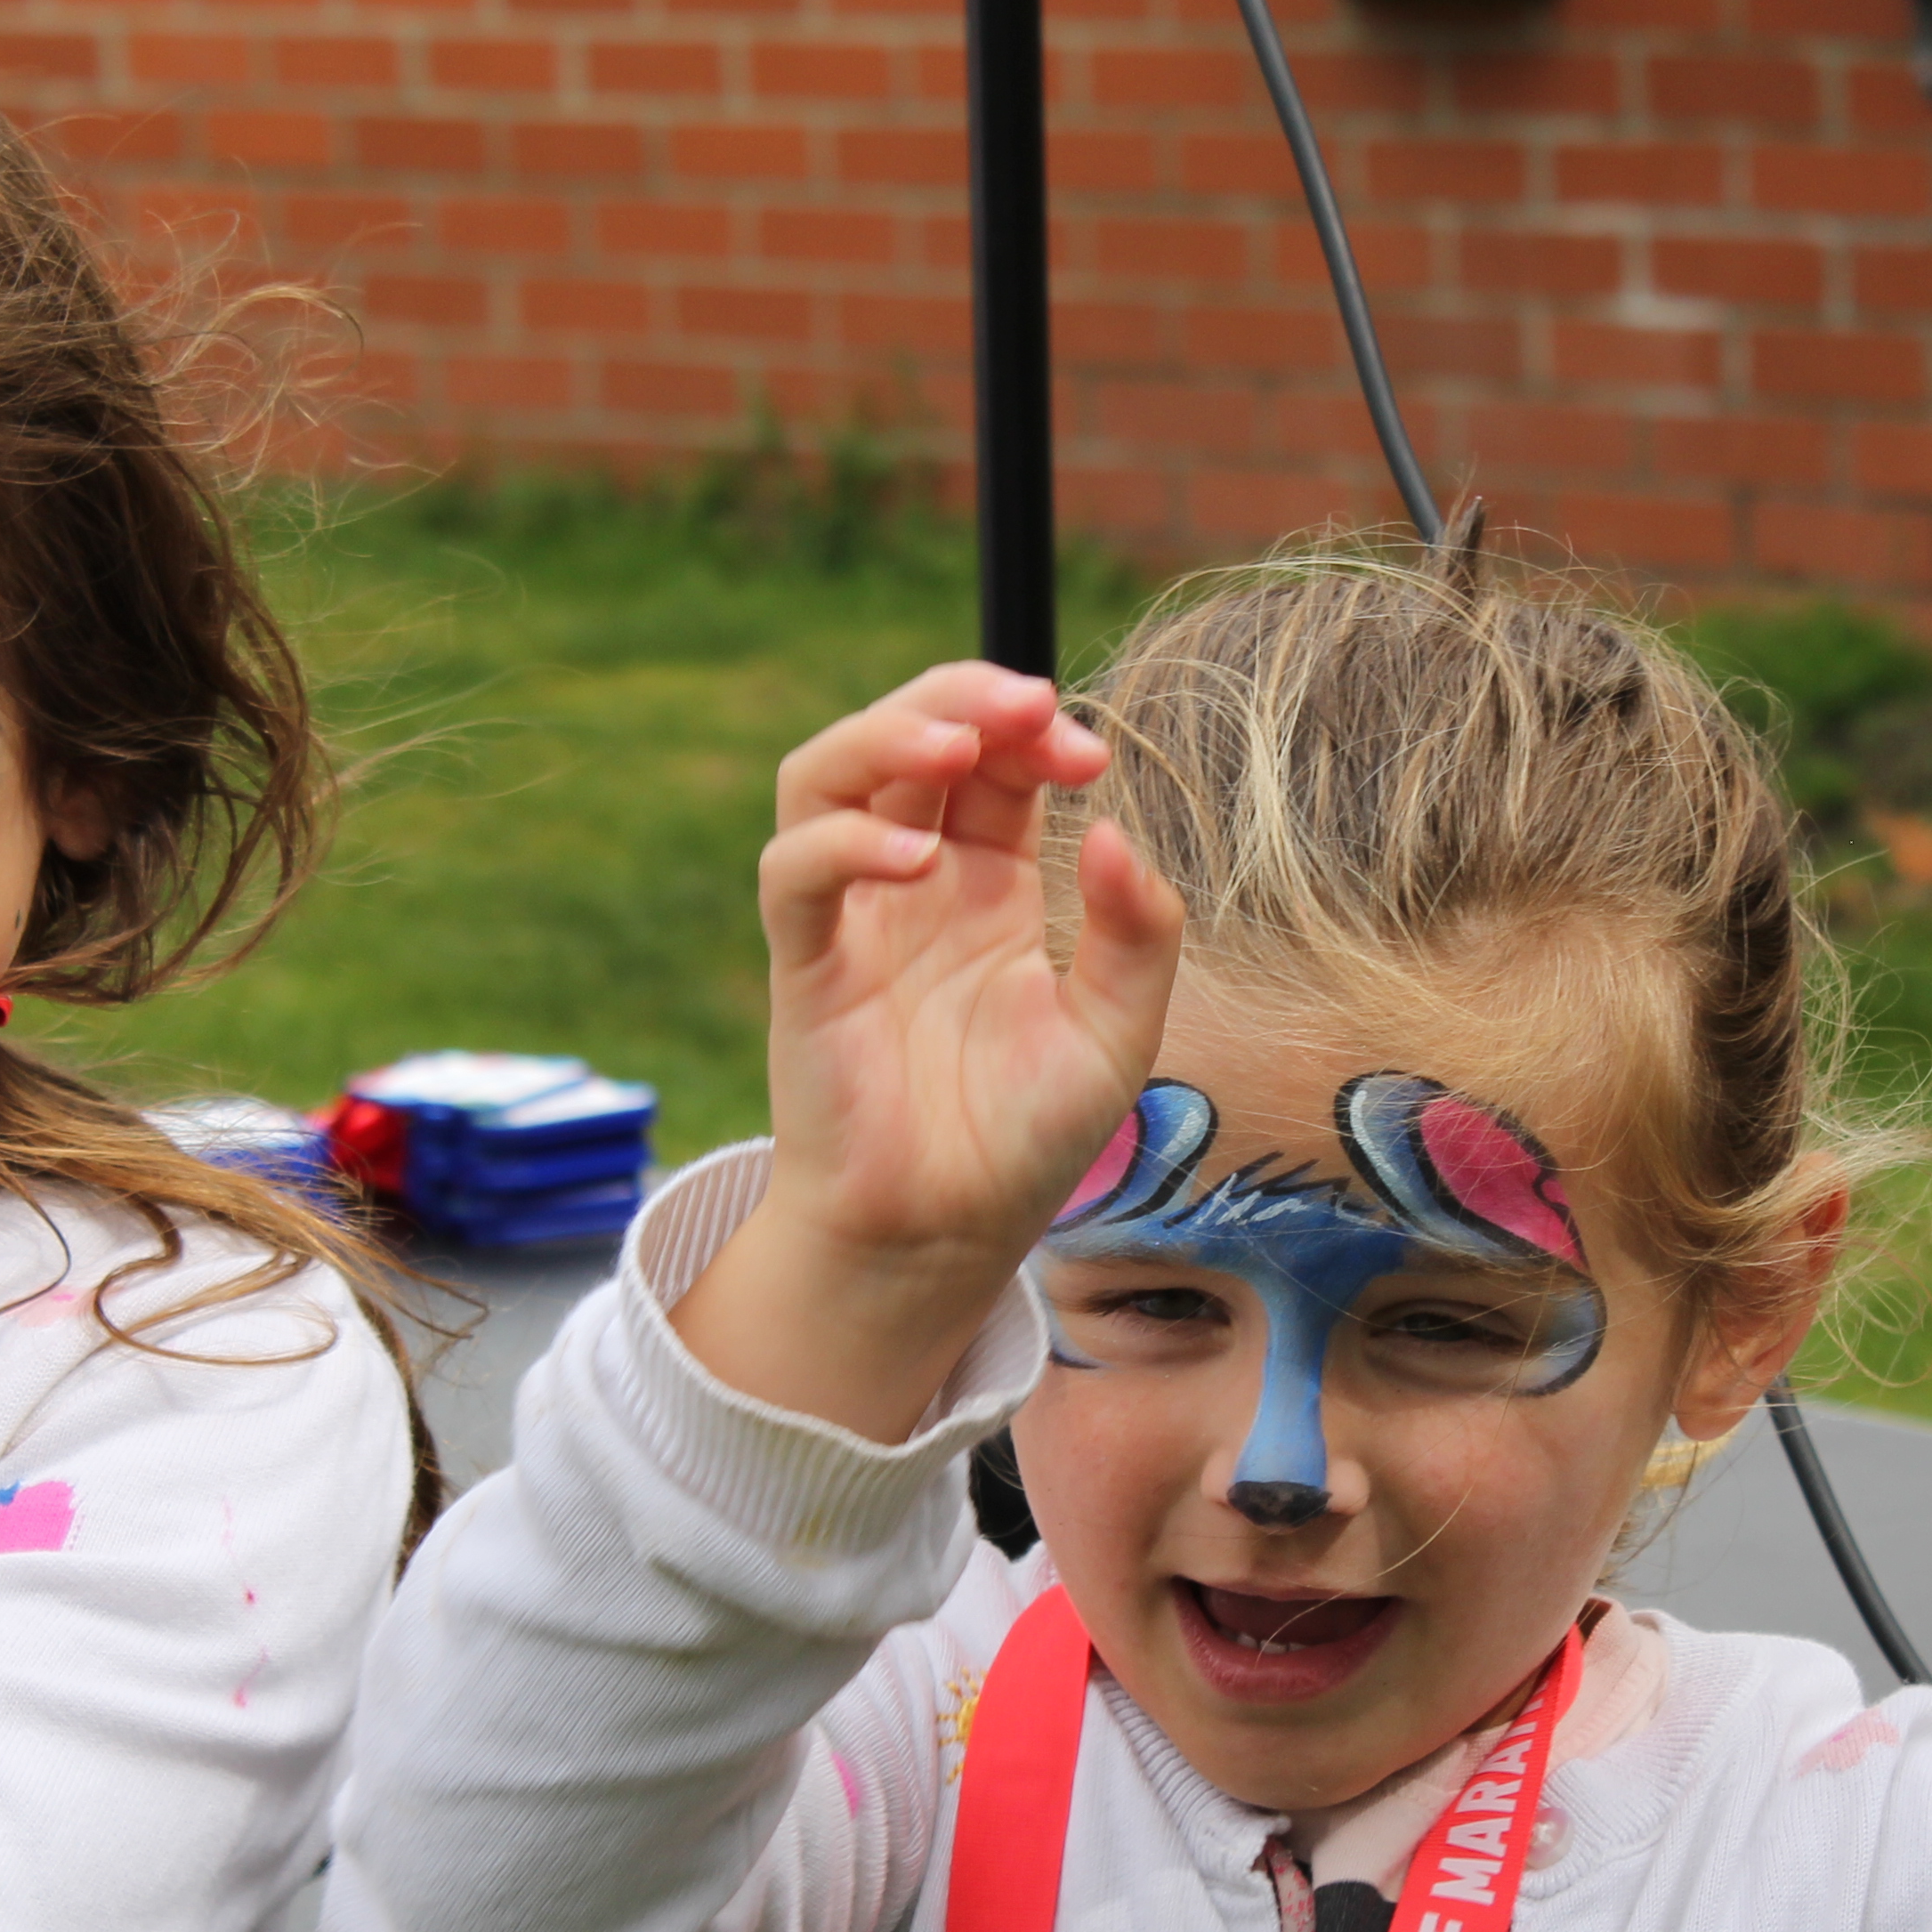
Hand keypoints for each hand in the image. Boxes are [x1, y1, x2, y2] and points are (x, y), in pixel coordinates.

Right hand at [675, 664, 1183, 1439]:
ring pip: (826, 772)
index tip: (1091, 753)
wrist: (946, 1237)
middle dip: (962, 695)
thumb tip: (1113, 830)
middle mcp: (914, 879)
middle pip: (906, 733)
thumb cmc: (1023, 1139)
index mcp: (987, 879)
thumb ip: (1136, 935)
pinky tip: (914, 855)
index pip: (995, 758)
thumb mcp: (1116, 1033)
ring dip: (885, 734)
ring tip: (956, 743)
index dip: (1034, 729)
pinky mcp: (806, 966)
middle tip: (1028, 707)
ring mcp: (852, 914)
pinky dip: (843, 842)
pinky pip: (795, 873)